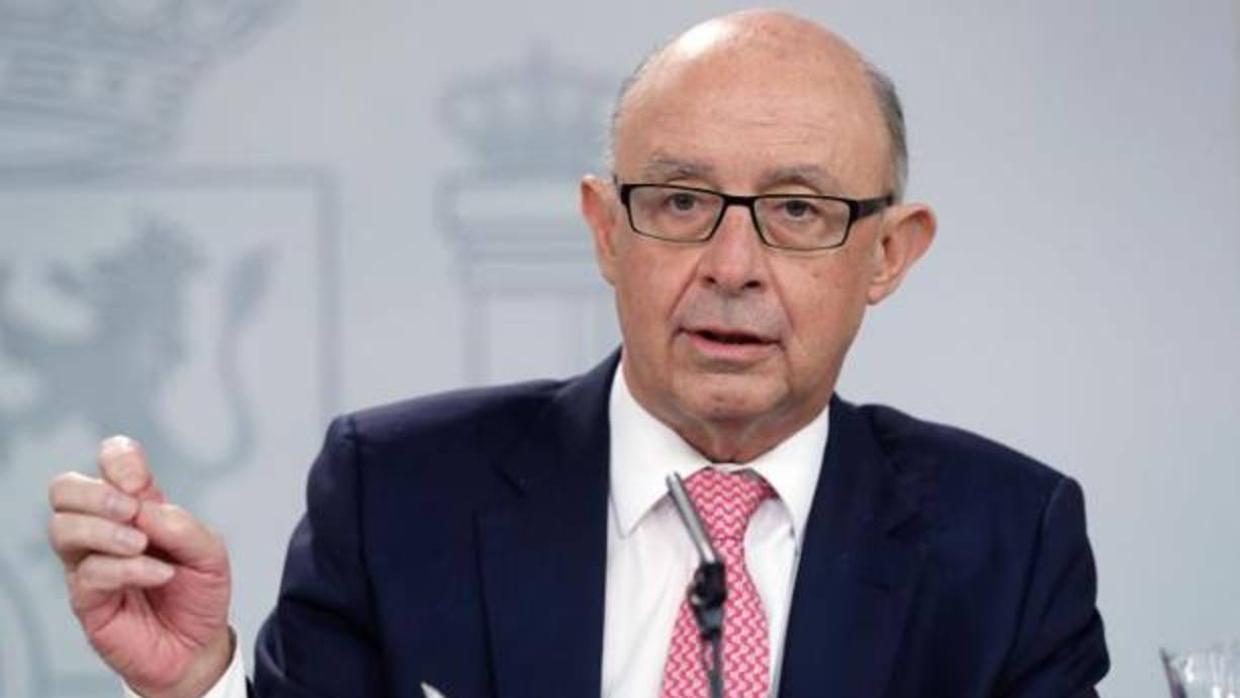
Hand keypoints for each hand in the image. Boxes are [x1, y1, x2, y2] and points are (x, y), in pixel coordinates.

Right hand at [48, 436, 232, 697]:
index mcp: (137, 507)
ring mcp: (90, 563)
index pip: (109, 462)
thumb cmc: (199, 594)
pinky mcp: (86, 599)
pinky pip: (88, 573)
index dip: (118, 458)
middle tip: (132, 511)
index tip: (139, 480)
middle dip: (96, 493)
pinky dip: (127, 568)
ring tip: (143, 545)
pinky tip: (158, 573)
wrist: (197, 646)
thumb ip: (182, 526)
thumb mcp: (210, 553)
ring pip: (63, 528)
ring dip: (105, 530)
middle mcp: (105, 530)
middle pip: (64, 489)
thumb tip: (146, 510)